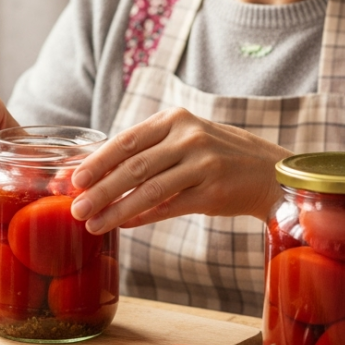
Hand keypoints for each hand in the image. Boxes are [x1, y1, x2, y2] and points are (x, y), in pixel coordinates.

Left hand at [68, 107, 290, 233]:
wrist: (270, 172)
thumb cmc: (219, 155)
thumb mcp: (187, 138)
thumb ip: (151, 150)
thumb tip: (102, 175)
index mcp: (175, 119)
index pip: (127, 140)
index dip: (97, 161)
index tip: (74, 179)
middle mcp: (189, 137)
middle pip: (133, 166)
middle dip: (99, 189)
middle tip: (76, 207)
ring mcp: (202, 164)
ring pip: (148, 189)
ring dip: (115, 209)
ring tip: (92, 224)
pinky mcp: (212, 192)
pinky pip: (168, 207)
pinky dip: (142, 217)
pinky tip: (123, 225)